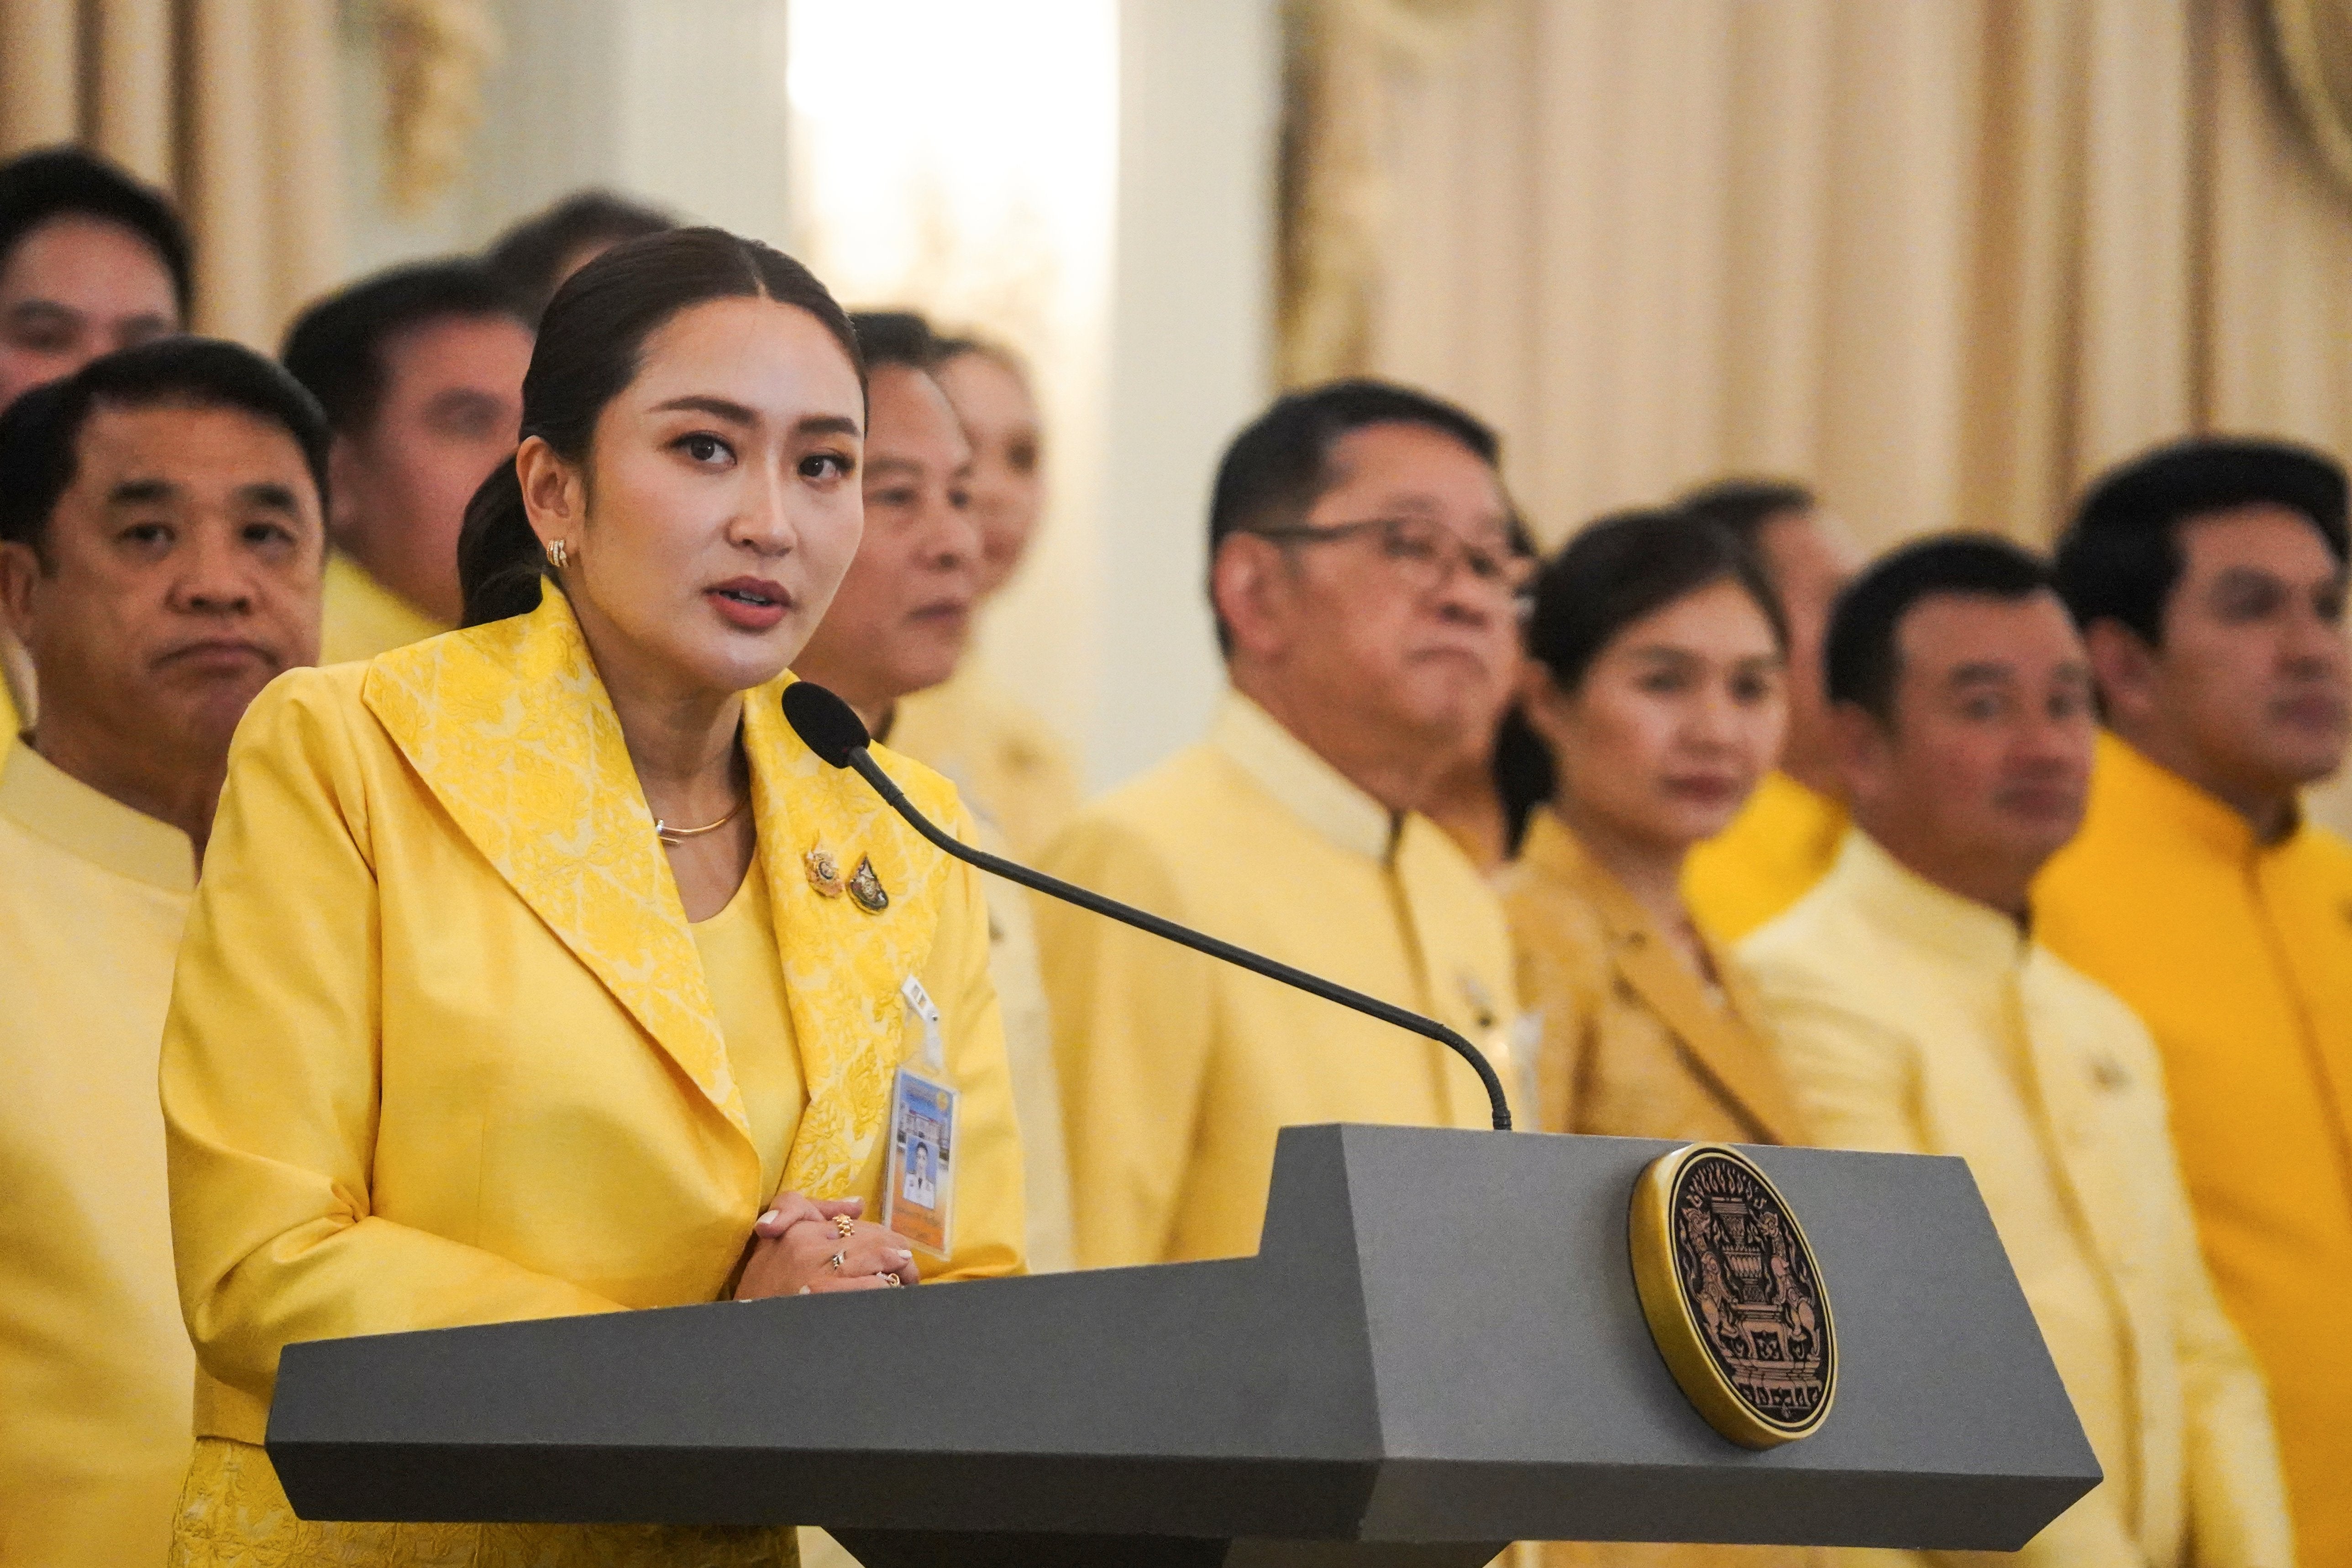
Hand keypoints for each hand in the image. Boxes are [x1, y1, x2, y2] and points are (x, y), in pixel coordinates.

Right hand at [732, 1193, 923, 1299]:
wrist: (743, 1331)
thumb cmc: (763, 1289)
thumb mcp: (776, 1243)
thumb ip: (814, 1214)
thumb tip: (857, 1203)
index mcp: (799, 1229)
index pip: (856, 1223)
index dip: (881, 1237)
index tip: (892, 1250)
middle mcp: (808, 1245)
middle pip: (873, 1237)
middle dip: (897, 1253)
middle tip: (908, 1269)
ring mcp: (817, 1272)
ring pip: (879, 1258)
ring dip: (900, 1271)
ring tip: (906, 1282)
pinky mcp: (825, 1298)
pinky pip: (872, 1286)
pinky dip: (887, 1290)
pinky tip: (890, 1298)